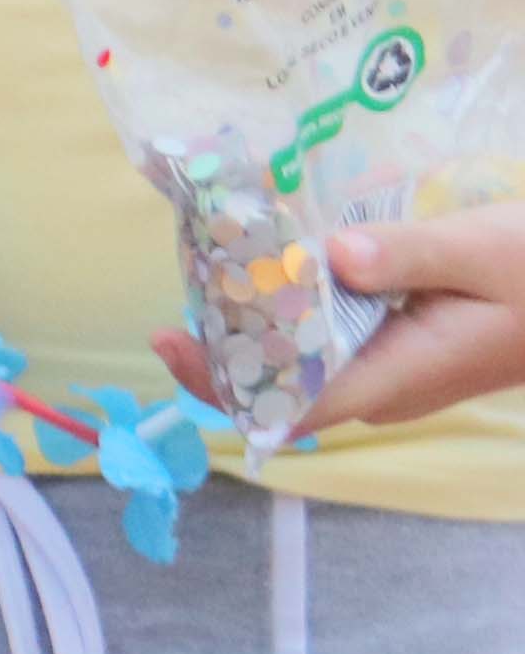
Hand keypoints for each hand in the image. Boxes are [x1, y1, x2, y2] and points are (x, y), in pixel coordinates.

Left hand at [171, 200, 524, 433]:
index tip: (174, 337)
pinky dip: (298, 313)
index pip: (288, 405)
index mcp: (397, 377)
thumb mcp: (480, 248)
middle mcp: (382, 390)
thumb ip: (407, 255)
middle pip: (281, 386)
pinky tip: (280, 267)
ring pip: (302, 365)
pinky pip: (330, 345)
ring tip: (222, 263)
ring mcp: (389, 375)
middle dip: (227, 342)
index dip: (221, 379)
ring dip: (259, 326)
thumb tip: (334, 257)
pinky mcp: (397, 353)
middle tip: (193, 274)